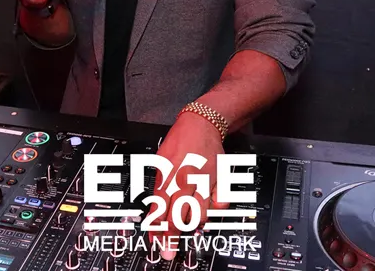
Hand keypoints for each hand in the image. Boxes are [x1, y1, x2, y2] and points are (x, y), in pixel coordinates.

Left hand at [148, 112, 226, 259]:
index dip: (157, 230)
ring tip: (189, 220)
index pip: (160, 210)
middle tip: (169, 249)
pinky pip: (220, 205)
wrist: (202, 124)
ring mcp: (205, 181)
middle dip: (172, 236)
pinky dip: (214, 211)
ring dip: (193, 223)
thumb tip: (154, 215)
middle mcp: (186, 181)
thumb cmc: (179, 142)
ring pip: (200, 215)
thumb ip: (158, 190)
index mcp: (168, 176)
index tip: (156, 243)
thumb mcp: (160, 163)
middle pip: (178, 217)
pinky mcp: (220, 180)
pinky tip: (207, 208)